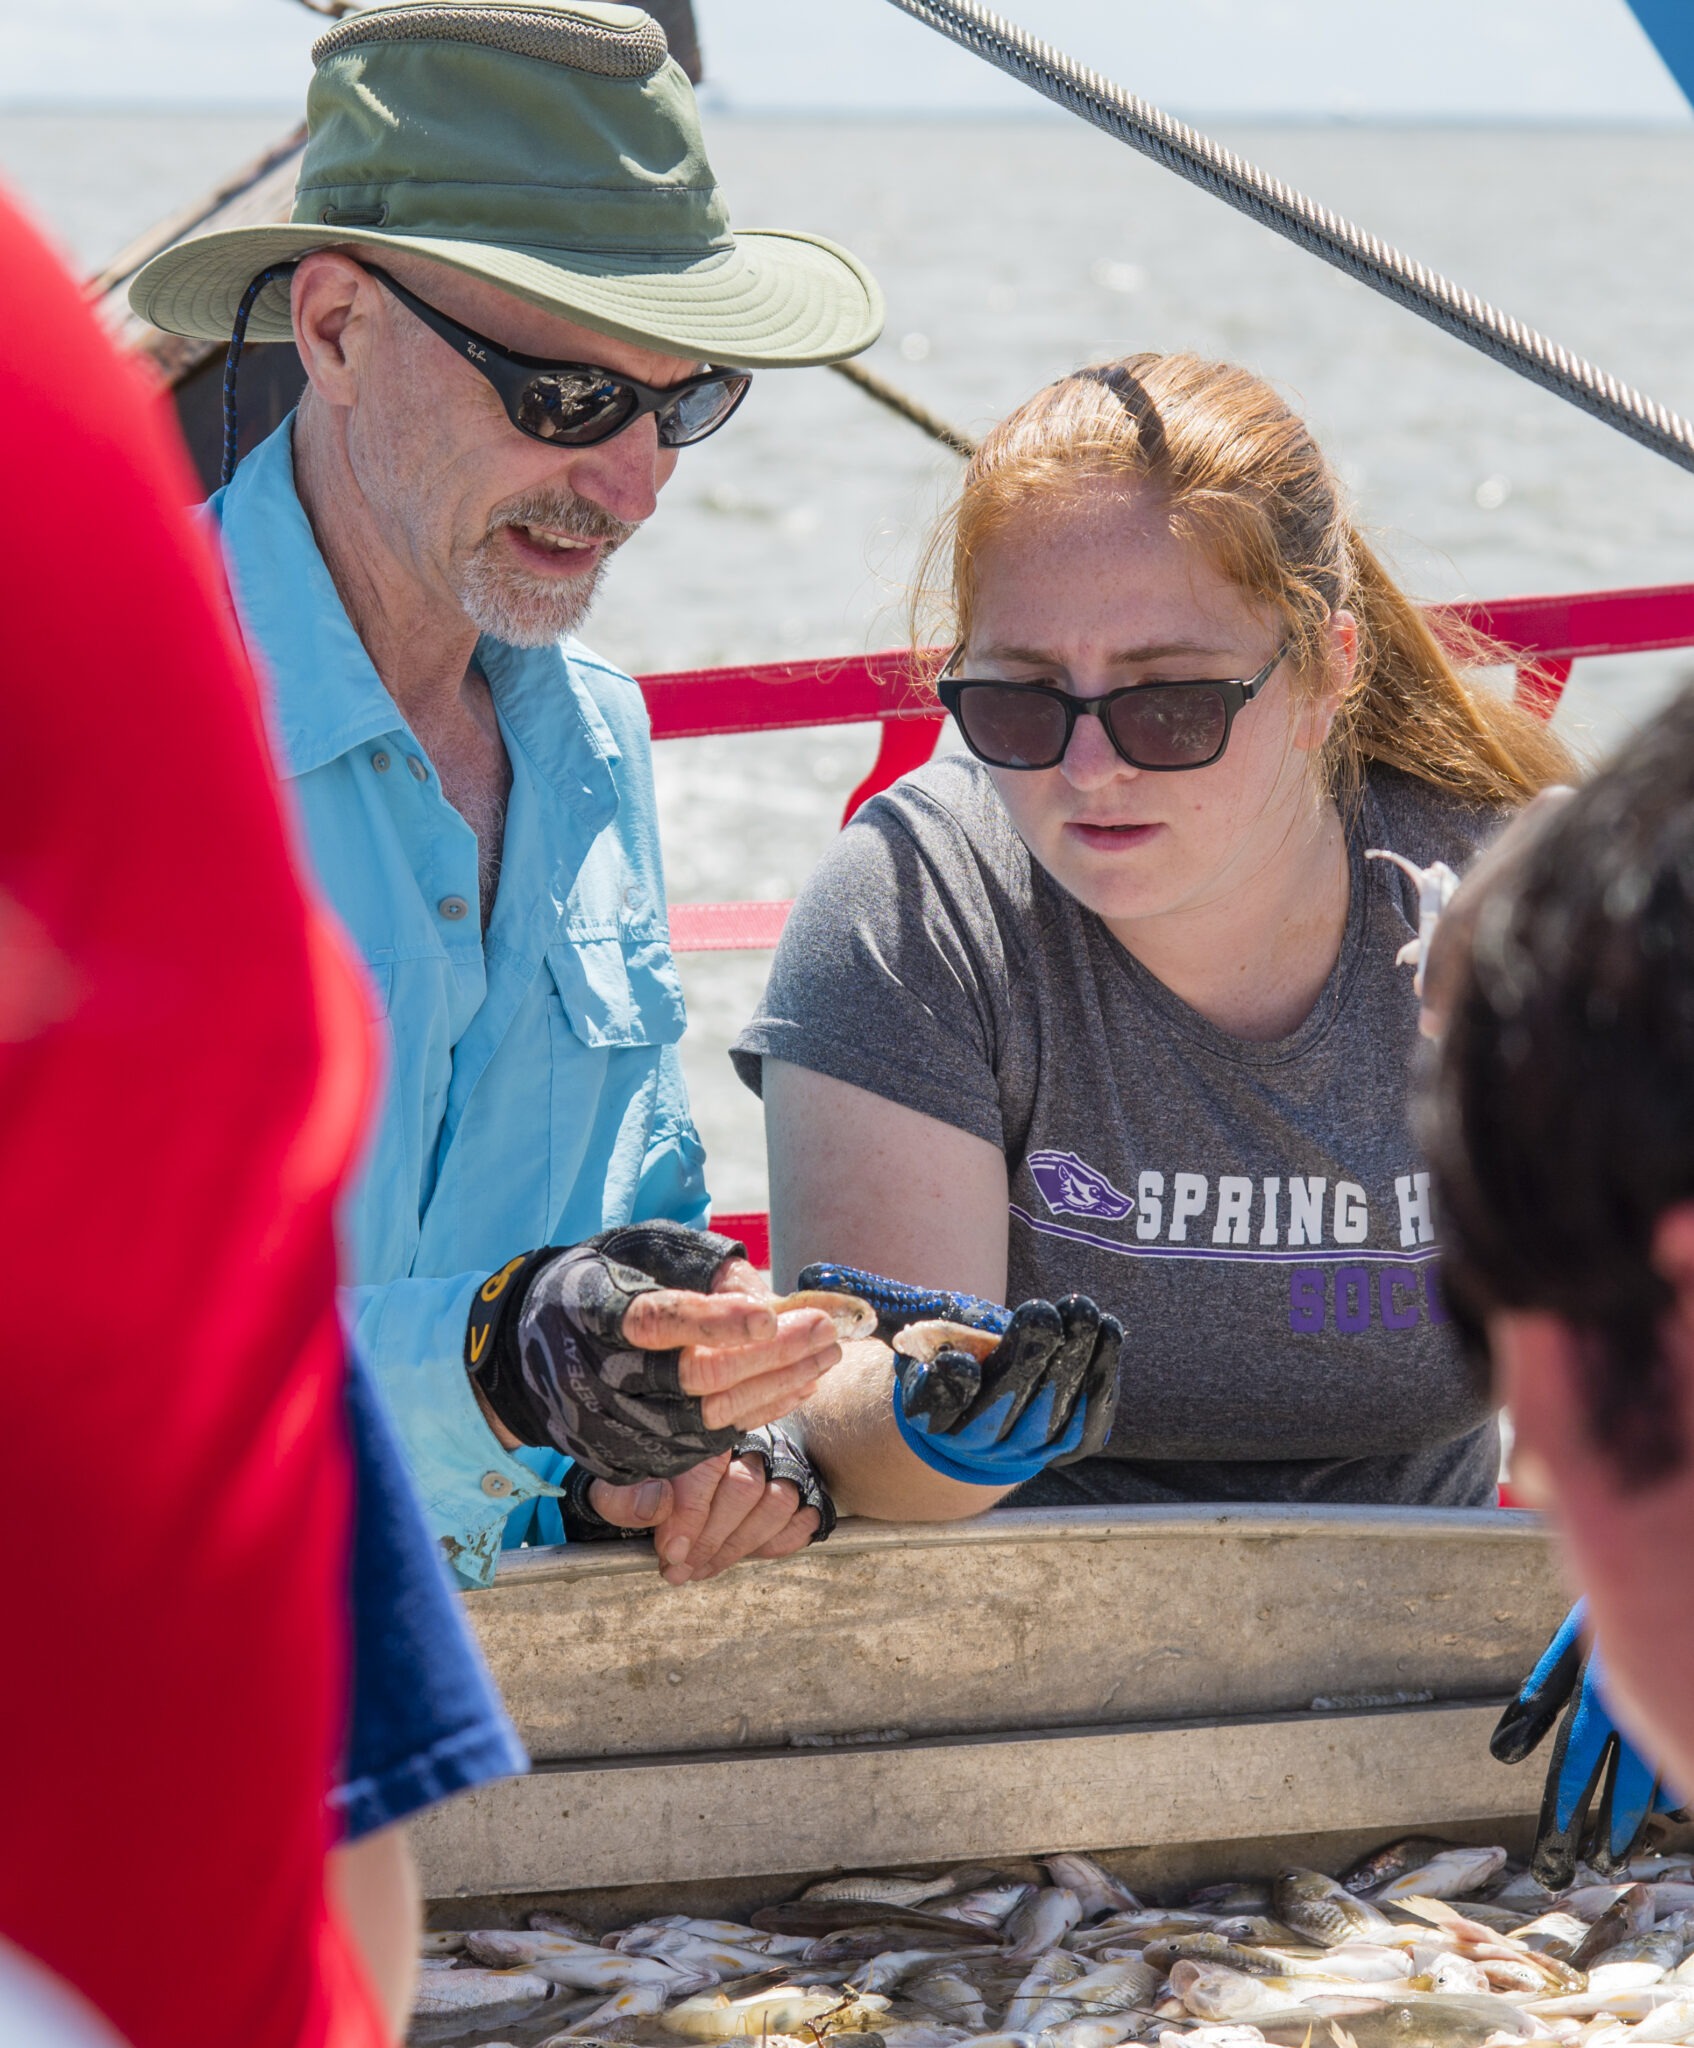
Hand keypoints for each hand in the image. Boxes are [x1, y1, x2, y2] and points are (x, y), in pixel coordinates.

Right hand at [466, 1223, 839, 1484]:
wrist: (528, 1351)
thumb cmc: (602, 1286)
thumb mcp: (640, 1252)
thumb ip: (700, 1266)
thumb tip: (767, 1298)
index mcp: (596, 1314)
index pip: (657, 1321)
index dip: (713, 1321)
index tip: (766, 1315)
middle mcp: (603, 1377)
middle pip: (695, 1378)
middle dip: (769, 1356)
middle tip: (823, 1330)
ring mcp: (616, 1425)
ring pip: (710, 1417)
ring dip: (777, 1387)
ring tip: (825, 1356)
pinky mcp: (631, 1457)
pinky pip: (709, 1444)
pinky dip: (759, 1413)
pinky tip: (798, 1387)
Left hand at [593, 1430, 829, 1583]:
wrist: (684, 1467)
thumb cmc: (652, 1477)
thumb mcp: (623, 1483)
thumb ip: (624, 1495)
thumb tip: (653, 1506)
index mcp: (704, 1431)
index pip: (709, 1466)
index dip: (691, 1514)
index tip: (671, 1551)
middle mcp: (748, 1441)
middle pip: (745, 1487)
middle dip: (711, 1539)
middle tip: (680, 1569)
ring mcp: (781, 1463)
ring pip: (777, 1502)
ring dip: (739, 1545)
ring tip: (704, 1567)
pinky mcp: (802, 1489)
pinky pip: (803, 1519)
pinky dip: (776, 1543)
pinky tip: (742, 1553)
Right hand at [799, 1263, 1121, 1486]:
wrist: (967, 1430)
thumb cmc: (934, 1361)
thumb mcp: (900, 1327)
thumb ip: (865, 1298)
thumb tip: (812, 1270)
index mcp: (928, 1417)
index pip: (938, 1409)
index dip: (951, 1388)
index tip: (963, 1360)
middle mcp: (975, 1442)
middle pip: (1003, 1410)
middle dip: (1027, 1362)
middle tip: (1044, 1313)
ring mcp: (1023, 1447)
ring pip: (1048, 1416)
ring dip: (1072, 1366)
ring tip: (1085, 1315)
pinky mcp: (1062, 1443)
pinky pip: (1085, 1422)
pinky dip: (1099, 1382)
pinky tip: (1108, 1337)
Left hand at [1491, 1599, 1683, 1887]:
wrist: (1665, 1561)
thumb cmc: (1614, 1604)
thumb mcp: (1575, 1640)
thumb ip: (1544, 1692)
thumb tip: (1503, 1753)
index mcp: (1602, 1687)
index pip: (1580, 1758)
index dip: (1570, 1802)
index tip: (1560, 1840)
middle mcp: (1641, 1704)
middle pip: (1627, 1783)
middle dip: (1612, 1825)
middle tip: (1598, 1863)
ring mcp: (1671, 1709)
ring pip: (1663, 1779)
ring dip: (1644, 1813)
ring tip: (1628, 1846)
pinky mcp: (1683, 1707)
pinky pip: (1682, 1759)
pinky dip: (1673, 1784)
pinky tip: (1666, 1804)